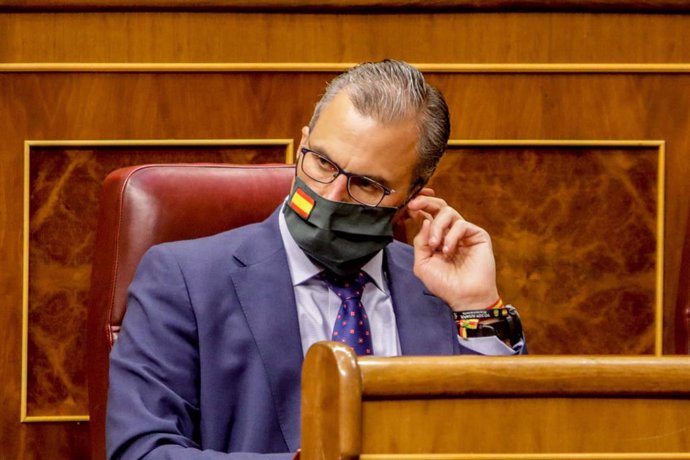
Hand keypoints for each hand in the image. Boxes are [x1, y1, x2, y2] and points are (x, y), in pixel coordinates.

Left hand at [406, 188, 498, 310]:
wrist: (464, 297)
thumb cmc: (444, 284)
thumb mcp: (422, 263)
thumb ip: (420, 242)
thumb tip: (425, 220)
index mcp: (436, 237)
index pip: (428, 215)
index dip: (419, 207)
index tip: (409, 207)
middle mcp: (450, 232)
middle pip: (439, 206)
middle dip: (425, 202)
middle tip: (415, 205)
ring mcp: (464, 233)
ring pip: (448, 212)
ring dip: (437, 227)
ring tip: (435, 245)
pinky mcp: (477, 235)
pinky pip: (461, 224)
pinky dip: (451, 236)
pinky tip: (448, 251)